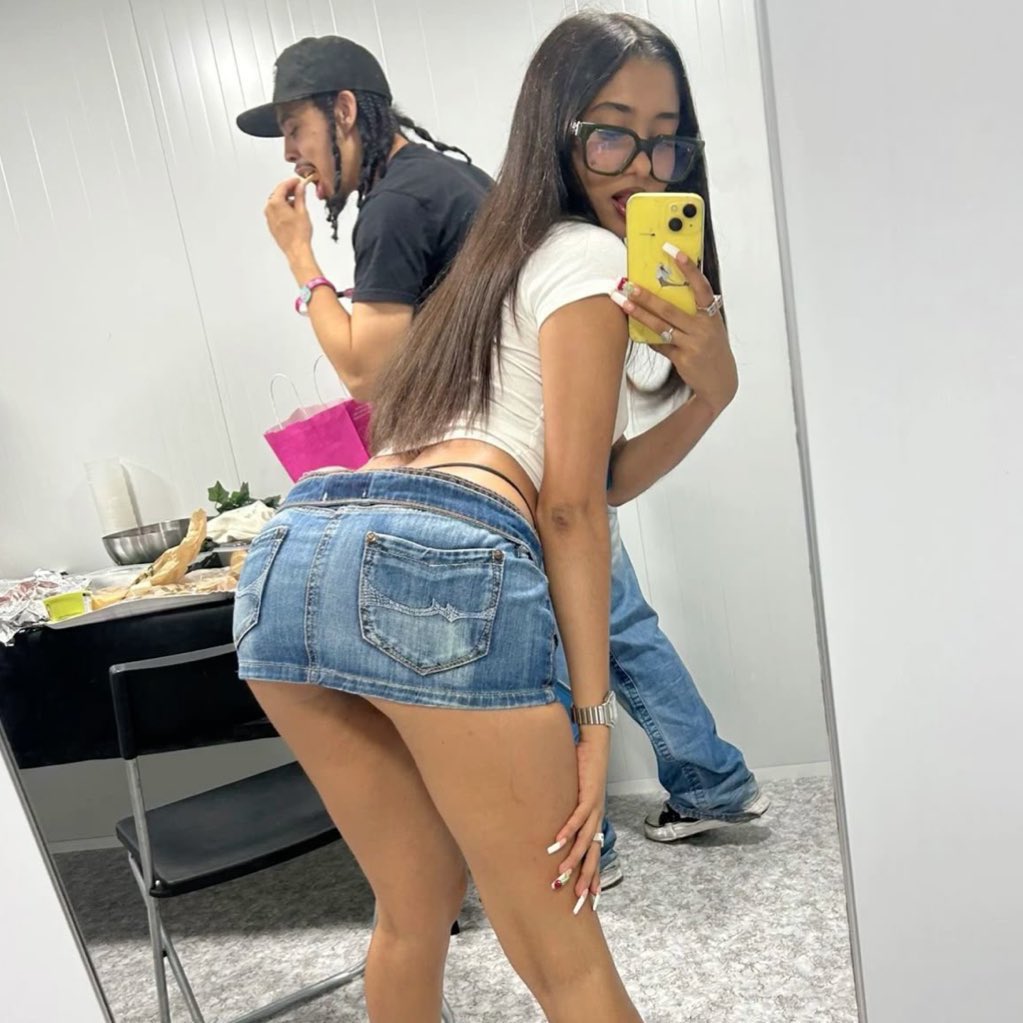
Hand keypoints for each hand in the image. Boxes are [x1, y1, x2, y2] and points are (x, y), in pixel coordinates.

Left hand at [265, 176, 312, 259]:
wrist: (296, 249)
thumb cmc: (299, 234)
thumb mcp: (302, 210)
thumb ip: (300, 196)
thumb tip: (300, 187)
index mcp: (275, 203)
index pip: (282, 186)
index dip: (292, 182)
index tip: (298, 181)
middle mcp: (269, 209)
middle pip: (278, 194)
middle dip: (289, 190)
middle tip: (299, 189)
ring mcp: (269, 217)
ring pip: (276, 202)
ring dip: (286, 199)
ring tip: (299, 202)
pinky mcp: (271, 224)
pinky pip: (276, 211)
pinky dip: (283, 208)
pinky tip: (293, 212)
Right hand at [547, 731, 608, 910]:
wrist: (596, 747)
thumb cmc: (582, 771)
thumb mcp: (572, 796)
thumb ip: (564, 811)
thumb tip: (548, 824)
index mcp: (594, 822)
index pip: (594, 856)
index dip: (593, 878)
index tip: (589, 901)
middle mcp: (596, 820)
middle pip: (592, 856)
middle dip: (585, 880)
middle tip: (577, 902)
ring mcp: (594, 809)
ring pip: (585, 842)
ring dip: (573, 860)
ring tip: (561, 876)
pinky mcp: (588, 796)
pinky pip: (577, 818)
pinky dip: (567, 832)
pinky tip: (557, 843)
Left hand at [615, 251, 737, 414]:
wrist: (720, 383)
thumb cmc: (712, 350)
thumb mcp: (710, 328)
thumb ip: (694, 312)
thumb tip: (668, 294)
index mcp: (711, 315)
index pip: (701, 286)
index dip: (688, 268)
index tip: (673, 251)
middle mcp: (703, 328)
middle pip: (670, 308)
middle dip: (646, 295)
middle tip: (628, 284)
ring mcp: (692, 344)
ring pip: (660, 326)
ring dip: (639, 313)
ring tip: (622, 302)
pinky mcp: (682, 359)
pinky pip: (660, 344)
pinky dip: (647, 336)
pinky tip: (634, 329)